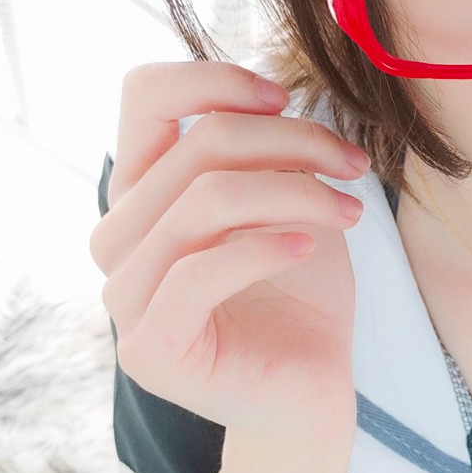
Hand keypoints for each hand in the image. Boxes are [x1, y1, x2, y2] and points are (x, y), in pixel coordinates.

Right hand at [89, 61, 369, 444]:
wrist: (310, 392)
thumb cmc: (300, 294)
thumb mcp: (288, 201)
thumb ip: (263, 151)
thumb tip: (270, 96)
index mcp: (141, 192)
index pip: (145, 97)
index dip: (215, 80)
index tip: (284, 99)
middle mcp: (117, 237)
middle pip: (198, 148)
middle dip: (291, 144)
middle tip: (354, 167)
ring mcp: (124, 295)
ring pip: (204, 203)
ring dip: (294, 194)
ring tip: (350, 211)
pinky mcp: (149, 347)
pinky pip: (200, 271)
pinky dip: (264, 248)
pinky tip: (310, 249)